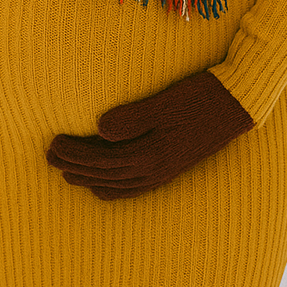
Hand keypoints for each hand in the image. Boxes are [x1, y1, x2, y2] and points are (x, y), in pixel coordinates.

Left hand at [46, 71, 253, 198]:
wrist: (238, 104)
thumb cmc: (200, 97)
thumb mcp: (164, 102)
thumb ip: (132, 117)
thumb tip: (98, 129)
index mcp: (150, 154)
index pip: (100, 158)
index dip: (73, 152)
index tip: (51, 143)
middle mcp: (153, 170)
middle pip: (103, 173)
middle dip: (73, 166)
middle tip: (48, 156)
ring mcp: (162, 172)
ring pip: (115, 183)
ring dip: (88, 177)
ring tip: (65, 171)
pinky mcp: (170, 168)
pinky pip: (132, 188)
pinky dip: (112, 188)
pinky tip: (102, 187)